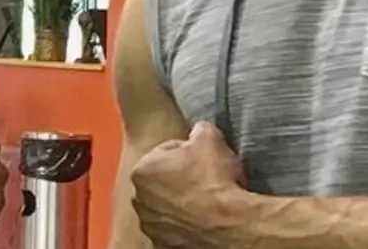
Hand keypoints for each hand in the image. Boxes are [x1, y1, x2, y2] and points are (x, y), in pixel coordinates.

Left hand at [129, 122, 245, 248]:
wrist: (229, 224)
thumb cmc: (215, 180)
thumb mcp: (210, 138)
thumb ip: (199, 129)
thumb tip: (200, 131)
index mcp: (142, 170)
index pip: (165, 153)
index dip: (187, 153)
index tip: (202, 159)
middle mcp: (138, 200)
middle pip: (162, 181)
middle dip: (179, 178)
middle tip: (204, 179)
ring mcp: (150, 226)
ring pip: (166, 207)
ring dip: (181, 203)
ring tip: (205, 201)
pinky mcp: (162, 245)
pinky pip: (173, 229)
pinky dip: (185, 225)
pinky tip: (203, 219)